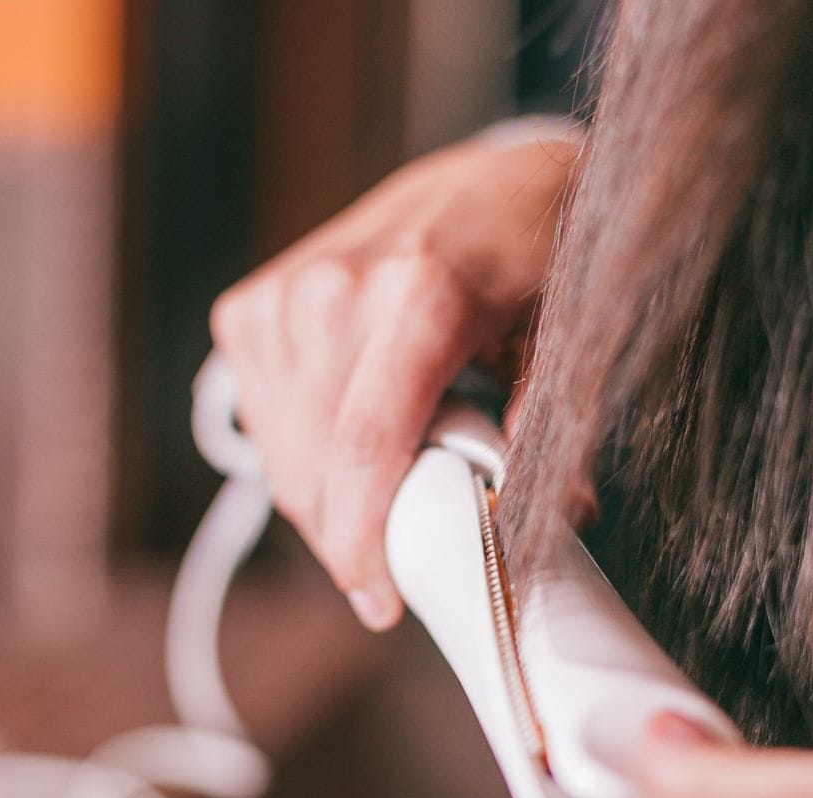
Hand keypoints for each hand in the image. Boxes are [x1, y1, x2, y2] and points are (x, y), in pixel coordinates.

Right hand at [209, 133, 575, 629]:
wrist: (485, 180)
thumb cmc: (534, 260)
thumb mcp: (563, 336)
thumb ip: (542, 427)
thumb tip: (543, 517)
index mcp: (418, 295)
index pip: (363, 450)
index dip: (363, 545)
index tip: (382, 603)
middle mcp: (333, 292)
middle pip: (316, 471)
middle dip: (354, 537)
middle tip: (405, 554)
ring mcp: (281, 298)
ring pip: (282, 459)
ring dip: (329, 499)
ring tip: (391, 482)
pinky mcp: (249, 309)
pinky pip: (263, 426)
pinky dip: (304, 456)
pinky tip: (352, 439)